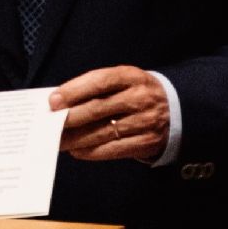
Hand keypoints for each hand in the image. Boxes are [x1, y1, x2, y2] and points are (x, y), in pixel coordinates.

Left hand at [50, 66, 168, 162]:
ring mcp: (144, 122)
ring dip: (76, 139)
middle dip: (71, 117)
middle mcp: (140, 98)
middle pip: (98, 108)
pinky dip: (91, 152)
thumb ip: (97, 87)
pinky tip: (77, 151)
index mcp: (132, 76)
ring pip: (103, 132)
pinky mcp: (146, 142)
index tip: (54, 100)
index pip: (99, 81)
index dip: (74, 90)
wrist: (177, 108)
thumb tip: (62, 101)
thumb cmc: (138, 92)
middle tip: (50, 124)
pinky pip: (113, 149)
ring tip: (58, 141)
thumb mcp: (125, 80)